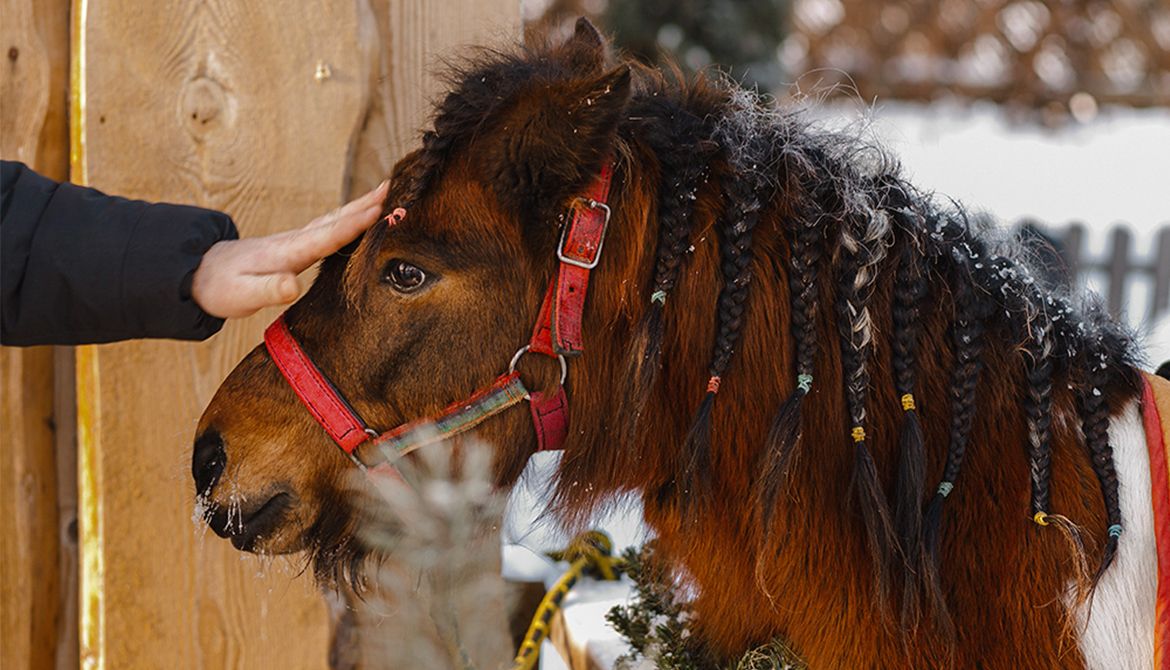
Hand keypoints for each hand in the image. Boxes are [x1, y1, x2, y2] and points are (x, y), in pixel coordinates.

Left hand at [192, 181, 387, 318]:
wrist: (197, 273)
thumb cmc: (219, 288)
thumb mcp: (241, 295)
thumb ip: (268, 290)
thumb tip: (292, 285)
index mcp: (287, 253)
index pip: (326, 236)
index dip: (355, 224)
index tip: (381, 210)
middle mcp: (294, 241)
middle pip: (336, 219)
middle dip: (366, 204)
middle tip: (395, 187)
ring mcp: (295, 241)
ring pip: (334, 219)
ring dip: (360, 206)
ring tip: (385, 193)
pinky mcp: (294, 245)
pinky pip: (328, 227)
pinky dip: (347, 217)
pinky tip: (358, 216)